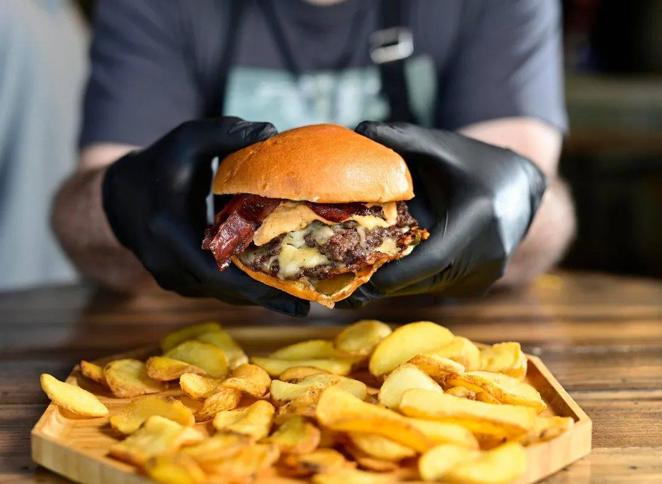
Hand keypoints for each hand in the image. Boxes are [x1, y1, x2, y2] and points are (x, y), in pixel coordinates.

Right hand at [102, 117, 308, 315]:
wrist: (119, 196)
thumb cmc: (158, 164)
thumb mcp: (187, 140)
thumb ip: (226, 133)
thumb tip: (270, 131)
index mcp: (168, 230)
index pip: (215, 271)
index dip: (254, 287)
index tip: (292, 297)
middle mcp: (167, 263)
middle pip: (225, 291)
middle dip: (266, 298)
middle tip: (309, 303)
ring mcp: (170, 278)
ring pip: (221, 295)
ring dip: (257, 296)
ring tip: (299, 297)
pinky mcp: (178, 282)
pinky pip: (215, 290)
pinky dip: (243, 288)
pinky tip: (273, 285)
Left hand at [341, 121, 545, 306]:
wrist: (520, 188)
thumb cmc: (476, 164)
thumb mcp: (442, 146)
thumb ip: (403, 137)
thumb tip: (360, 128)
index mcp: (478, 218)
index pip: (432, 259)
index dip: (395, 274)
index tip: (360, 280)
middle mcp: (487, 254)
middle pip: (423, 279)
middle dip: (382, 281)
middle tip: (341, 282)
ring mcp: (485, 275)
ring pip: (427, 287)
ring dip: (394, 282)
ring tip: (354, 277)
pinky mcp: (479, 285)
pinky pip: (437, 286)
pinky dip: (411, 279)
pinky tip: (386, 269)